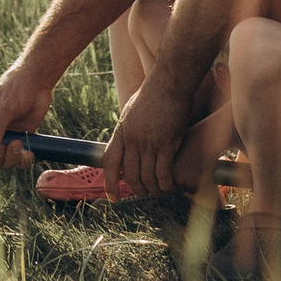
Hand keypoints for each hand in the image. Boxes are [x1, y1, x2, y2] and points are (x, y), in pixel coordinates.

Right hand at [0, 64, 53, 168]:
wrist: (38, 82)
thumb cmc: (16, 86)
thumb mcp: (5, 107)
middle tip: (5, 146)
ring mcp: (3, 137)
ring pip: (0, 161)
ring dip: (10, 159)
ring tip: (20, 144)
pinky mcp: (19, 140)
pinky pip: (18, 160)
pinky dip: (23, 161)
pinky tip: (28, 153)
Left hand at [101, 85, 193, 199]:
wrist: (170, 83)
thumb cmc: (154, 94)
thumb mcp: (131, 112)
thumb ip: (128, 130)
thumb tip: (126, 144)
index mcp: (122, 132)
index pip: (110, 162)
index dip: (109, 182)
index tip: (113, 196)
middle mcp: (132, 140)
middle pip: (130, 175)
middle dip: (137, 189)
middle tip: (145, 192)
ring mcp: (149, 143)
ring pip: (147, 177)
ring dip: (154, 189)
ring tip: (160, 191)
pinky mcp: (167, 144)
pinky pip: (164, 172)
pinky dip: (167, 183)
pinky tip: (171, 186)